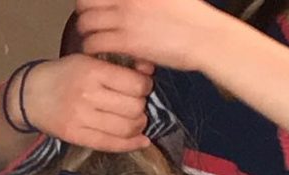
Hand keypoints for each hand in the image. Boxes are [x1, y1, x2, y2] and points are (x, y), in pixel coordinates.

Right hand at [19, 54, 153, 151]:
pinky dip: (131, 144)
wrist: (30, 95)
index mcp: (92, 70)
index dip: (146, 86)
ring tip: (137, 121)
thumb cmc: (63, 75)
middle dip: (142, 107)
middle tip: (139, 105)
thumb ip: (116, 66)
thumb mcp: (87, 60)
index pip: (134, 84)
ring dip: (138, 126)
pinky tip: (142, 141)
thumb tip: (149, 71)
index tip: (143, 86)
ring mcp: (81, 118)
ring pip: (126, 128)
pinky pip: (111, 144)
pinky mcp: (76, 136)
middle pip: (133, 107)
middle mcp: (87, 94)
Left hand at [75, 0, 222, 72]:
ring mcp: (125, 17)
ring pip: (85, 23)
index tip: (96, 8)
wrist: (205, 37)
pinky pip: (94, 43)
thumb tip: (136, 6)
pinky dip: (92, 50)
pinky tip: (100, 54)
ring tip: (95, 41)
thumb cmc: (192, 18)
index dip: (92, 0)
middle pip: (85, 1)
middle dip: (84, 14)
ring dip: (87, 33)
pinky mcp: (127, 40)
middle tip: (92, 24)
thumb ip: (146, 0)